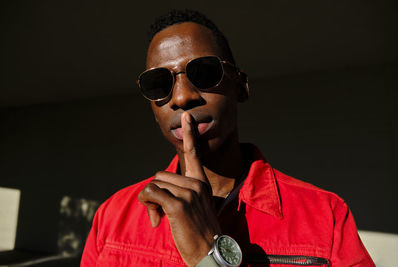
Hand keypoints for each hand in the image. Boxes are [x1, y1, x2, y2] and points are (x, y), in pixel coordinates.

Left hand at [138, 112, 220, 266]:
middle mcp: (197, 184)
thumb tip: (156, 191)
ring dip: (150, 202)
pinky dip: (147, 205)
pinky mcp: (179, 205)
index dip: (190, 135)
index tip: (186, 116)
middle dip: (155, 193)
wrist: (209, 252)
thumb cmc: (198, 232)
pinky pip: (150, 194)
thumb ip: (181, 193)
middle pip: (160, 176)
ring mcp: (189, 194)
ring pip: (154, 185)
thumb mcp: (194, 207)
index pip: (194, 154)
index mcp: (201, 183)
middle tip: (159, 211)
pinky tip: (156, 220)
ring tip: (160, 217)